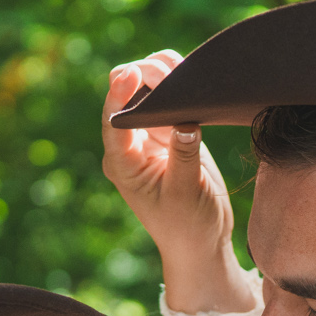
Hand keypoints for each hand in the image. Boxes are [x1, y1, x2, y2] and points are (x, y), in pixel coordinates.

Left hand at [101, 51, 248, 310]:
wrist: (201, 245)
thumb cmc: (188, 227)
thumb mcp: (186, 192)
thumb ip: (184, 155)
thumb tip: (185, 121)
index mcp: (122, 164)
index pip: (114, 120)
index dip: (120, 92)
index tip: (134, 72)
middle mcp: (131, 147)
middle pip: (127, 97)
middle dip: (145, 77)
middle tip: (172, 71)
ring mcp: (151, 139)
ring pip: (149, 93)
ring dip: (163, 76)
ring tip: (184, 71)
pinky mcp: (172, 135)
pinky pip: (170, 101)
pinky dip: (179, 86)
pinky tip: (192, 79)